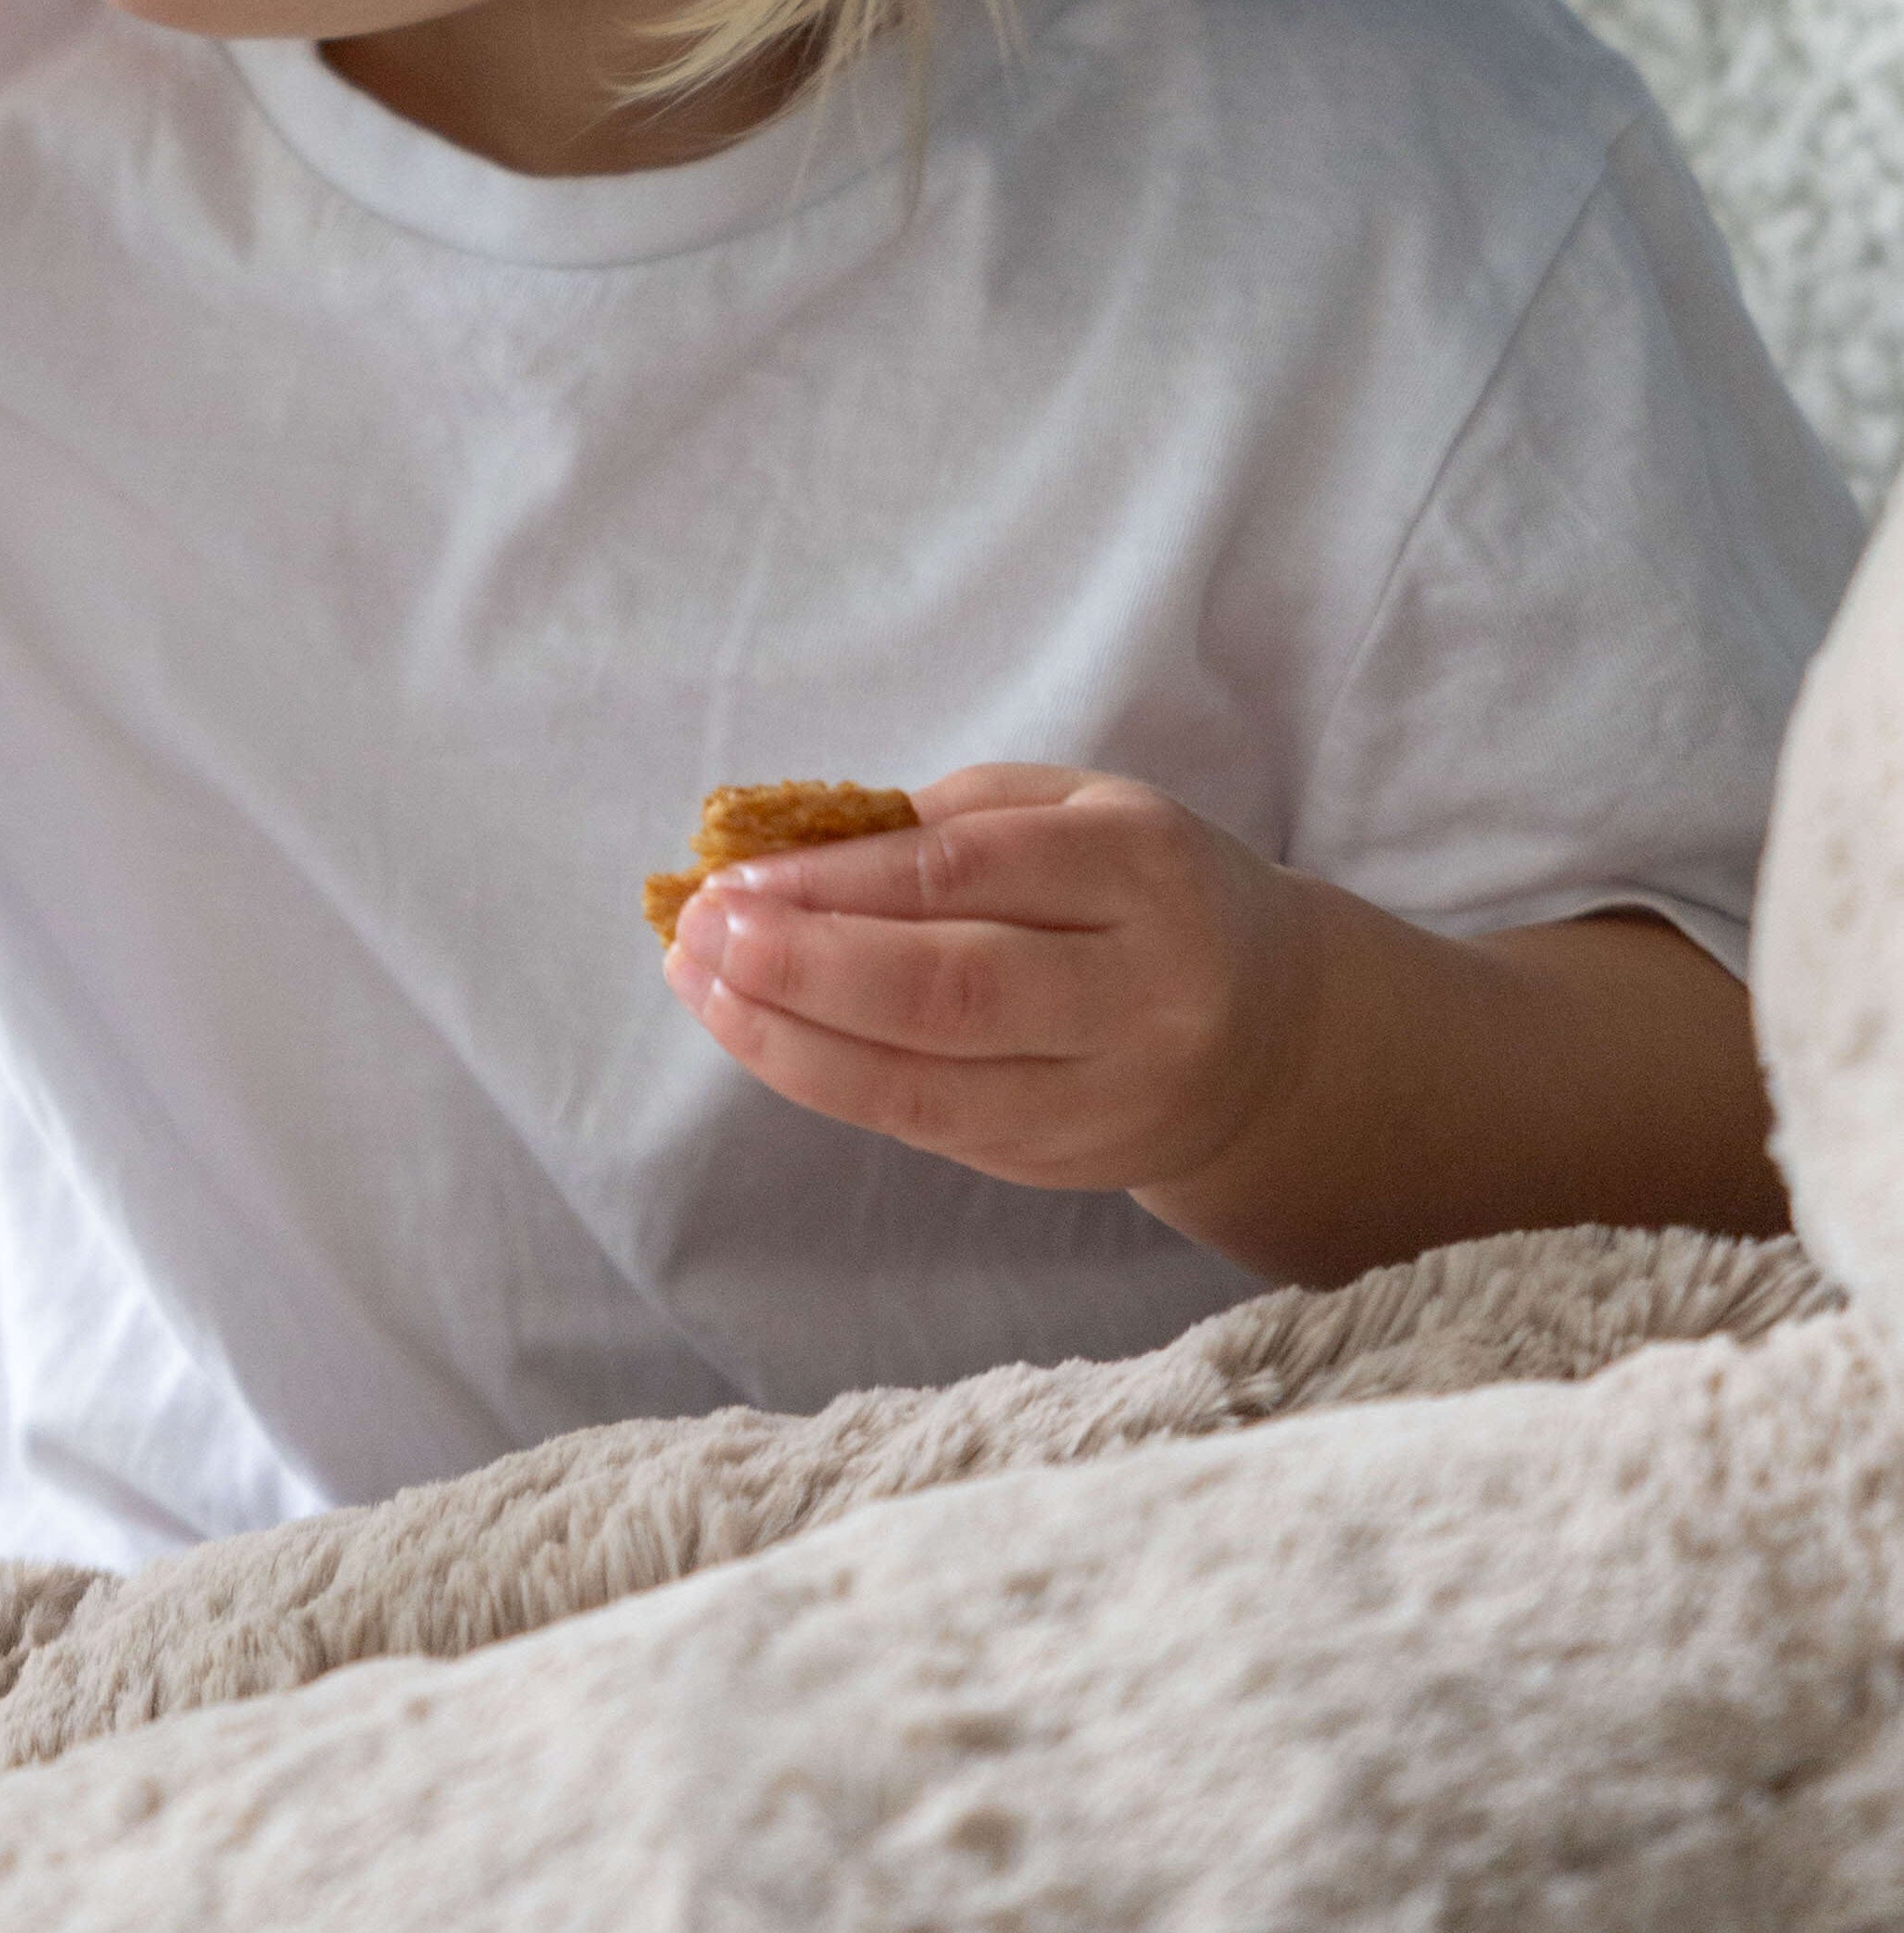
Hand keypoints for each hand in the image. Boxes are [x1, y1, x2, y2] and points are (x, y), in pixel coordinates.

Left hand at [663, 763, 1324, 1200]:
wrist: (1272, 1035)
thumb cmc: (1140, 890)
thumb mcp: (1075, 811)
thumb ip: (944, 821)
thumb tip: (784, 850)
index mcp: (1146, 868)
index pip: (970, 874)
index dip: (839, 879)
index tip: (734, 872)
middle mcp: (1142, 991)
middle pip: (952, 991)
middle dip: (805, 965)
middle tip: (701, 930)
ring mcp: (1108, 1095)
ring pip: (928, 1086)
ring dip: (789, 1038)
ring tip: (701, 984)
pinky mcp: (1064, 1162)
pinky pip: (926, 1127)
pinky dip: (826, 1080)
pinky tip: (757, 1032)